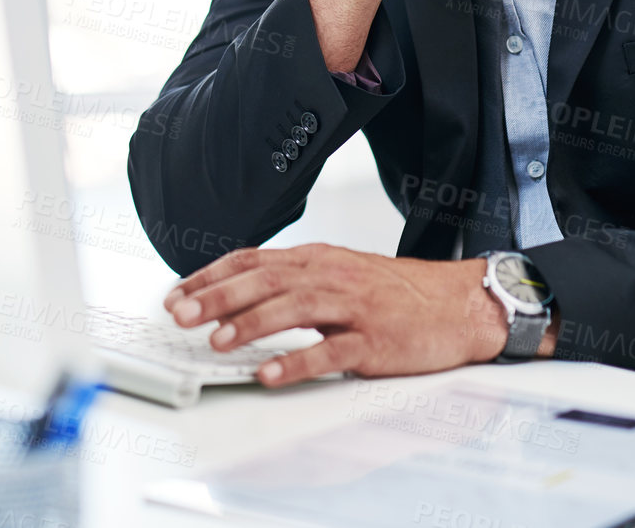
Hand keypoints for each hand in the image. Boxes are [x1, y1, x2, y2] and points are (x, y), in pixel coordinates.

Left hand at [162, 244, 512, 385]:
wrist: (457, 304)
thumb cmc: (394, 292)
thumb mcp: (337, 274)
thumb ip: (291, 281)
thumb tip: (234, 295)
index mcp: (316, 259)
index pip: (252, 261)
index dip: (210, 276)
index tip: (177, 294)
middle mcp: (330, 276)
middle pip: (265, 280)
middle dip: (218, 297)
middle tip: (182, 315)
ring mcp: (353, 307)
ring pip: (294, 309)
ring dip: (251, 324)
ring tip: (218, 342)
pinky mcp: (375, 340)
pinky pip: (332, 351)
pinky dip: (298, 362)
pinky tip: (272, 374)